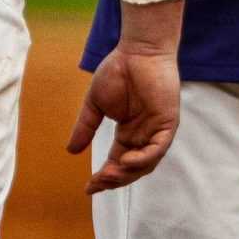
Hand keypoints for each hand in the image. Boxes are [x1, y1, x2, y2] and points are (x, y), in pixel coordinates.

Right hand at [67, 35, 181, 193]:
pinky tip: (127, 161)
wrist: (137, 52)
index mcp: (128, 134)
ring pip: (146, 163)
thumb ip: (86, 127)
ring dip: (128, 172)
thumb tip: (71, 151)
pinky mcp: (168, 123)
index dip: (104, 177)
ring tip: (109, 175)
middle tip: (98, 183)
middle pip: (132, 169)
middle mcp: (144, 137)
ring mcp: (157, 131)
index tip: (88, 187)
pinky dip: (144, 157)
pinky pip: (159, 148)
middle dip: (115, 179)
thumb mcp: (95, 104)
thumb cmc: (118, 72)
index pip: (117, 163)